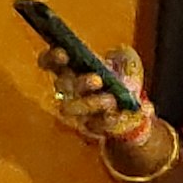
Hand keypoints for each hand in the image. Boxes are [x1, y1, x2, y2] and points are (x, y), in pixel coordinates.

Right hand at [44, 40, 162, 155]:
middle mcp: (69, 89)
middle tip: (97, 80)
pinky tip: (130, 112)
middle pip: (62, 85)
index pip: (49, 61)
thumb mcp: (127, 60)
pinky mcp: (92, 127)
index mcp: (70, 68)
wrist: (134, 108)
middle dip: (79, 82)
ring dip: (90, 103)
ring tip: (112, 99)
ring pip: (71, 109)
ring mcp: (77, 110)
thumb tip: (117, 57)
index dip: (52, 57)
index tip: (64, 54)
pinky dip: (115, 119)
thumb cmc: (123, 78)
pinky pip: (98, 125)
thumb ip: (123, 56)